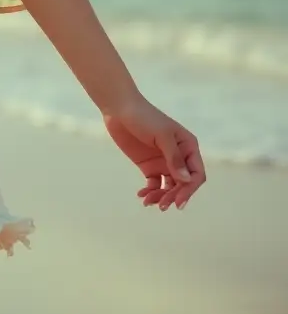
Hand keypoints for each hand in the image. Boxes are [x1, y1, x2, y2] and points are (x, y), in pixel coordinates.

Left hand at [102, 92, 205, 210]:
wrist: (118, 108)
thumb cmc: (143, 116)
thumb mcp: (161, 135)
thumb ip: (174, 157)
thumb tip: (186, 180)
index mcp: (188, 146)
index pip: (196, 174)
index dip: (189, 190)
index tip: (178, 201)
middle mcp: (179, 156)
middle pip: (183, 184)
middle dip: (174, 196)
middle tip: (161, 205)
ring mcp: (163, 162)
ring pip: (169, 187)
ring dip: (162, 197)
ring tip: (148, 201)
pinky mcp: (149, 166)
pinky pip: (155, 184)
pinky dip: (151, 192)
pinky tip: (142, 196)